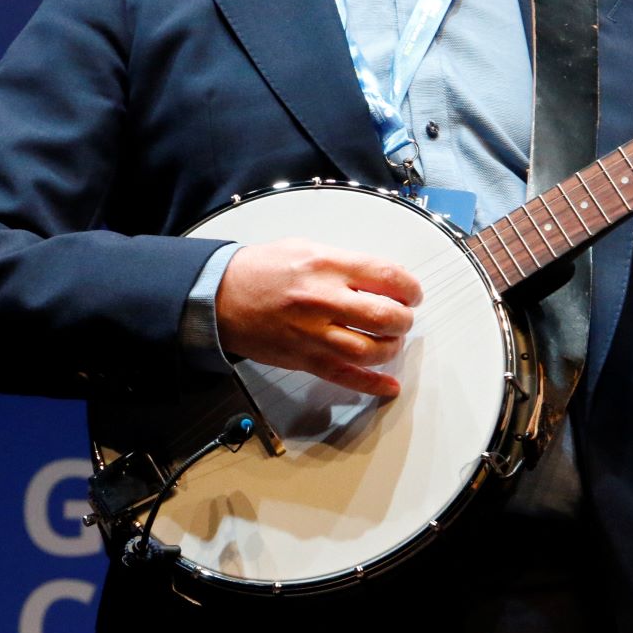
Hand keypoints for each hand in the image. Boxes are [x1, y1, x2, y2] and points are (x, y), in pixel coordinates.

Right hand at [214, 239, 421, 396]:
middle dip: (404, 319)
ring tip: (391, 339)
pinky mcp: (304, 359)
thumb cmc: (260, 270)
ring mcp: (314, 333)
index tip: (413, 293)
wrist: (220, 296)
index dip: (410, 288)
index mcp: (327, 266)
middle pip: (385, 317)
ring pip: (371, 350)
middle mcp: (323, 300)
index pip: (388, 277)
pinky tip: (389, 385)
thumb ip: (345, 263)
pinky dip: (372, 384)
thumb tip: (381, 279)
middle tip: (403, 317)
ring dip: (391, 347)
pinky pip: (345, 377)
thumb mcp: (306, 247)